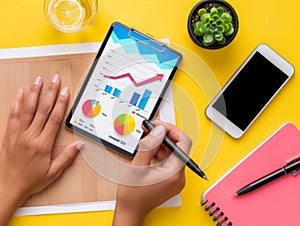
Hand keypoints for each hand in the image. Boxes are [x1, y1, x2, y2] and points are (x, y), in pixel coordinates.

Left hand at [0, 75, 81, 224]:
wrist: (7, 187)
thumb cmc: (30, 181)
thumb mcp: (53, 172)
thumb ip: (67, 157)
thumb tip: (79, 145)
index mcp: (43, 144)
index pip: (55, 119)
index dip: (61, 103)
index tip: (65, 92)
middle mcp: (30, 136)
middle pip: (43, 110)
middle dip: (51, 92)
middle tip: (55, 80)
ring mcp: (19, 134)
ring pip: (28, 109)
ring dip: (34, 93)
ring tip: (39, 81)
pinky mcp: (9, 135)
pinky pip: (13, 116)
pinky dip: (16, 103)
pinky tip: (20, 93)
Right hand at [113, 121, 191, 225]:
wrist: (130, 211)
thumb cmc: (132, 195)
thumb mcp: (138, 166)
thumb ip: (149, 146)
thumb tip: (159, 131)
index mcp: (174, 173)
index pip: (183, 143)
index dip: (172, 130)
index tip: (159, 126)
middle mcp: (178, 176)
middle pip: (178, 147)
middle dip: (163, 136)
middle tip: (150, 129)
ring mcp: (175, 178)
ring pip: (172, 153)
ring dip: (160, 143)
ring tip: (147, 139)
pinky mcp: (170, 179)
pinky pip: (168, 160)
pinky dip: (159, 152)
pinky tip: (148, 150)